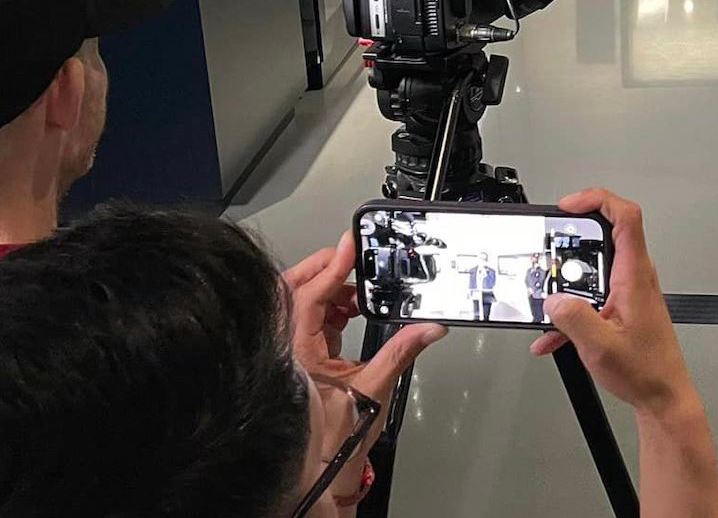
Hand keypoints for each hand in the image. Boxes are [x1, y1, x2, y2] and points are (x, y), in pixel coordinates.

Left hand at [286, 235, 445, 508]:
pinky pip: (311, 319)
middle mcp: (288, 348)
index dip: (330, 268)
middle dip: (323, 268)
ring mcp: (292, 351)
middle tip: (351, 255)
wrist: (322, 468)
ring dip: (330, 288)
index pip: (308, 297)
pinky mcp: (301, 356)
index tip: (348, 248)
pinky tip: (353, 310)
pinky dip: (331, 307)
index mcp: (298, 353)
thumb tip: (429, 328)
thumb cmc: (334, 439)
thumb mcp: (374, 388)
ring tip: (359, 290)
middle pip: (295, 291)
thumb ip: (402, 351)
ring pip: (300, 303)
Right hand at [532, 189, 698, 419]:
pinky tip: (553, 336)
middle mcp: (635, 277)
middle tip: (550, 245)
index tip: (569, 206)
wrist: (663, 395)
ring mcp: (630, 291)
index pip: (625, 217)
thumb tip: (553, 300)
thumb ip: (572, 318)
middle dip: (573, 239)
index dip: (597, 200)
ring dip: (568, 283)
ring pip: (594, 269)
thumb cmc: (646, 371)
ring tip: (547, 299)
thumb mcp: (599, 345)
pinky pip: (593, 296)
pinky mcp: (623, 307)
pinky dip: (572, 311)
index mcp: (634, 276)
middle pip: (606, 235)